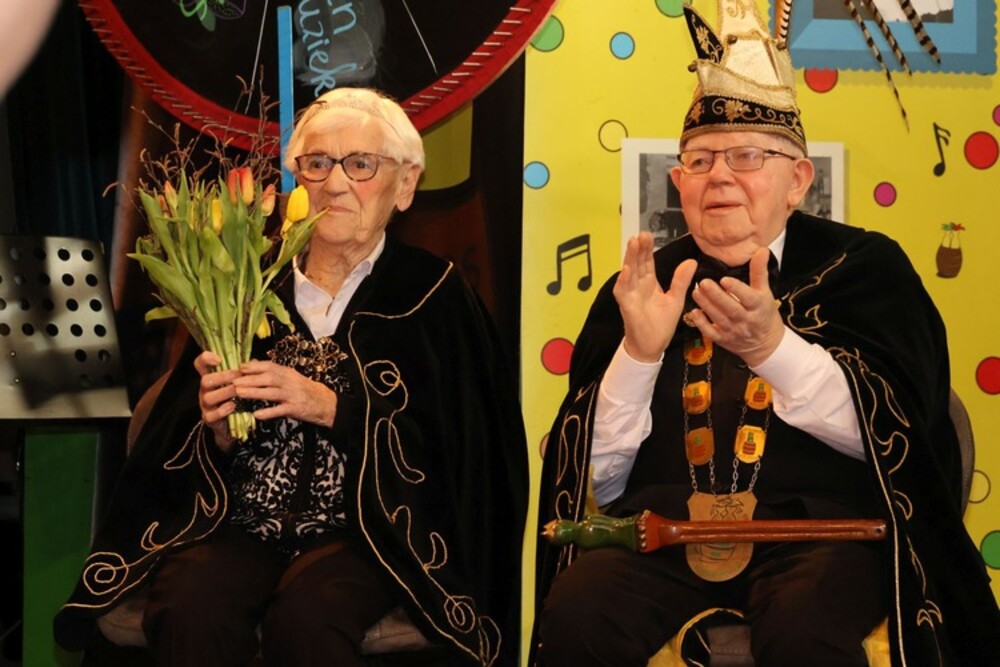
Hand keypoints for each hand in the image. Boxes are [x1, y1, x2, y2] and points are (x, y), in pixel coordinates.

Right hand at [194, 351, 239, 451]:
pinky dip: (223, 410)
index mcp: (211, 378)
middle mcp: (205, 390)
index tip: (218, 358)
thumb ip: (244, 372)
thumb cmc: (235, 398)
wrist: (231, 424)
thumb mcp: (238, 384)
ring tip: (238, 391)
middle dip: (223, 377)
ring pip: (208, 397)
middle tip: (239, 376)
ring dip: (225, 393)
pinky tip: (233, 406)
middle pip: (205, 380)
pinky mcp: (209, 419)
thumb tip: (255, 361)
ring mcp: (205, 405)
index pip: (200, 364)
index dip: (205, 358)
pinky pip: (212, 415)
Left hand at [232, 360, 337, 426]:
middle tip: (234, 382)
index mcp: (288, 373)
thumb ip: (274, 371)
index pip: (270, 366)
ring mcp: (293, 395)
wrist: (326, 403)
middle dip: (250, 379)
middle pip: (269, 378)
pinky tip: (256, 414)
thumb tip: (254, 363)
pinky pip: (280, 410)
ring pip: (272, 392)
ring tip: (240, 394)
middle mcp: (290, 382)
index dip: (254, 366)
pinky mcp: (295, 409)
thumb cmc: (305, 390)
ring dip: (255, 392)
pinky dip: (268, 412)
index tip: (240, 368)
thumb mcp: (291, 377)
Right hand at [613, 232, 696, 361]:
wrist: (652, 347)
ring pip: (628, 272)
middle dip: (638, 248)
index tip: (648, 234)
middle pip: (637, 263)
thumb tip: (691, 261)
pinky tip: (627, 269)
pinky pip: (622, 291)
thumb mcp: (675, 299)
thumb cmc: (660, 325)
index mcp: (649, 284)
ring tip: (633, 242)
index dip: (647, 249)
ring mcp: (630, 295)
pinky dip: (624, 280)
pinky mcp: (626, 306)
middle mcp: (637, 286)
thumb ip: (681, 281)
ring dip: (630, 258)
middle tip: (642, 234)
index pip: (647, 262)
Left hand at [685, 246, 783, 366]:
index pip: (747, 297)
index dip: (736, 289)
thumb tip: (761, 250)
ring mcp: (734, 331)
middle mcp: (746, 319)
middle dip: (716, 296)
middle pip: (730, 308)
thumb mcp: (765, 292)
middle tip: (703, 282)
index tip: (725, 279)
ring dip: (706, 305)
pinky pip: (711, 332)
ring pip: (719, 318)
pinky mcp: (723, 339)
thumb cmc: (764, 313)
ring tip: (695, 291)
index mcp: (758, 306)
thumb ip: (759, 272)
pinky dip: (702, 323)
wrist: (765, 343)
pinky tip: (693, 312)